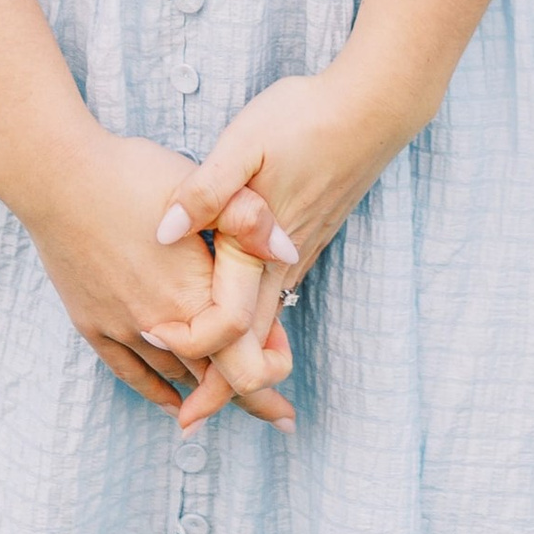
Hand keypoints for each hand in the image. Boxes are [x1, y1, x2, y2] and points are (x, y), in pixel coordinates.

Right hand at [8, 126, 278, 418]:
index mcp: (194, 295)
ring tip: (235, 401)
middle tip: (281, 417)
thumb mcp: (200, 185)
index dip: (272, 364)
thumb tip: (289, 250)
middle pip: (214, 379)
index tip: (286, 360)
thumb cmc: (131, 174)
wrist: (57, 177)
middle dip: (253, 397)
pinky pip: (130, 372)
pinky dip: (156, 391)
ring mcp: (123, 327)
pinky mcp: (93, 324)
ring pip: (175, 377)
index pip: (244, 358)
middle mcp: (160, 324)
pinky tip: (172, 401)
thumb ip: (249, 218)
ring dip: (207, 393)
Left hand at [143, 64, 411, 427]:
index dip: (194, 351)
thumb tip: (165, 231)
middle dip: (223, 389)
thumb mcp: (246, 143)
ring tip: (211, 392)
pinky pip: (277, 301)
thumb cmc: (305, 120)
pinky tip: (248, 331)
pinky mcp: (305, 239)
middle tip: (188, 424)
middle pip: (251, 347)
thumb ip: (207, 189)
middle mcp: (280, 264)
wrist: (372, 108)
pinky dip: (259, 332)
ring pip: (267, 328)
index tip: (160, 354)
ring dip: (240, 364)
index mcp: (257, 248)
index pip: (228, 328)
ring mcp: (296, 255)